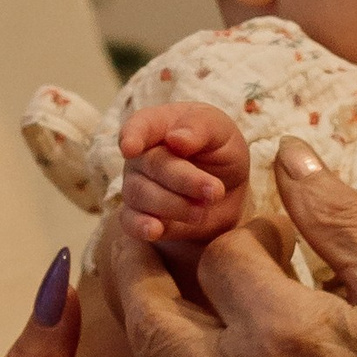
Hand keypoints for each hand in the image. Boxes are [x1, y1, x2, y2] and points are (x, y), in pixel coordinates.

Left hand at [104, 144, 356, 356]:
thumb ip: (339, 219)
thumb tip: (289, 155)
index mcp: (283, 330)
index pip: (225, 255)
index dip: (251, 228)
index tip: (284, 232)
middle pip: (149, 316)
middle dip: (136, 264)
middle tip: (137, 226)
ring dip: (146, 316)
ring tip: (159, 278)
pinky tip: (203, 337)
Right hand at [118, 100, 249, 250]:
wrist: (226, 190)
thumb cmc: (219, 150)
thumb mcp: (220, 131)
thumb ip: (200, 127)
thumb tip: (176, 139)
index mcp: (157, 125)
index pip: (139, 126)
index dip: (133, 136)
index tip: (131, 148)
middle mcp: (140, 155)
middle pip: (151, 165)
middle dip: (183, 179)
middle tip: (214, 191)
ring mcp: (136, 186)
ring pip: (142, 195)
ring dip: (174, 205)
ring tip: (202, 211)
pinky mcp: (138, 216)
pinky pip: (130, 222)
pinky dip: (141, 226)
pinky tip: (155, 230)